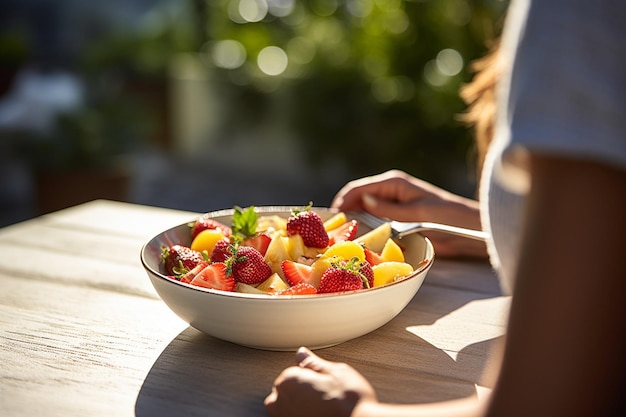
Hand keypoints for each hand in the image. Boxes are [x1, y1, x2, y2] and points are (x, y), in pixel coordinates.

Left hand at [264, 347, 377, 416]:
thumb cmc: (350, 401)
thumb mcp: (336, 372)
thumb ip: (313, 363)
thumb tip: (301, 354)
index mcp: (289, 381)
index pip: (289, 375)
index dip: (307, 378)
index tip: (322, 383)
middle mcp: (282, 402)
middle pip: (282, 394)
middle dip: (297, 394)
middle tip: (322, 396)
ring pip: (284, 411)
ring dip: (297, 408)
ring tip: (320, 408)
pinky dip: (302, 416)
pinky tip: (318, 415)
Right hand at [331, 170, 485, 257]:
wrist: (467, 227)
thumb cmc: (446, 216)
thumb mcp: (417, 213)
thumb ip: (389, 208)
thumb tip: (363, 202)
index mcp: (393, 182)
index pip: (359, 189)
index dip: (343, 201)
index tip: (332, 216)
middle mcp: (390, 190)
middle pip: (358, 198)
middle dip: (344, 210)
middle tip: (331, 228)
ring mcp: (392, 203)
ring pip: (363, 209)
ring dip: (352, 219)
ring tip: (340, 234)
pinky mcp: (396, 216)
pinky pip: (374, 219)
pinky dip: (364, 226)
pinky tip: (357, 237)